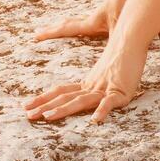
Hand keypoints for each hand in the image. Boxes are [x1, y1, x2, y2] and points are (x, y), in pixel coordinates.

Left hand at [22, 37, 146, 124]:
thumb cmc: (124, 54)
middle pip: (65, 97)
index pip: (61, 91)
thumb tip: (90, 91)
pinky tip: (95, 121)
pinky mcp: (121, 91)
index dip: (44, 99)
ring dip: (63, 109)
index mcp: (88, 83)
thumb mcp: (108, 73)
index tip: (27, 105)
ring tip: (48, 117)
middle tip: (28, 115)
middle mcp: (93, 86)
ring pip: (80, 100)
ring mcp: (105, 89)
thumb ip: (99, 83)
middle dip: (45, 107)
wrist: (133, 39)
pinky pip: (109, 103)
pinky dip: (102, 111)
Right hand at [31, 0, 122, 42]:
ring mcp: (101, 15)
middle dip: (54, 29)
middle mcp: (93, 18)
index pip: (67, 28)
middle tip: (38, 32)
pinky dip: (83, 25)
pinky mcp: (111, 14)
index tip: (35, 36)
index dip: (51, 33)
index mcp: (92, 22)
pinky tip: (90, 28)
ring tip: (58, 28)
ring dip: (67, 25)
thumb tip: (115, 55)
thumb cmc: (130, 3)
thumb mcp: (122, 24)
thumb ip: (117, 40)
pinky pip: (92, 21)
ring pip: (78, 20)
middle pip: (68, 23)